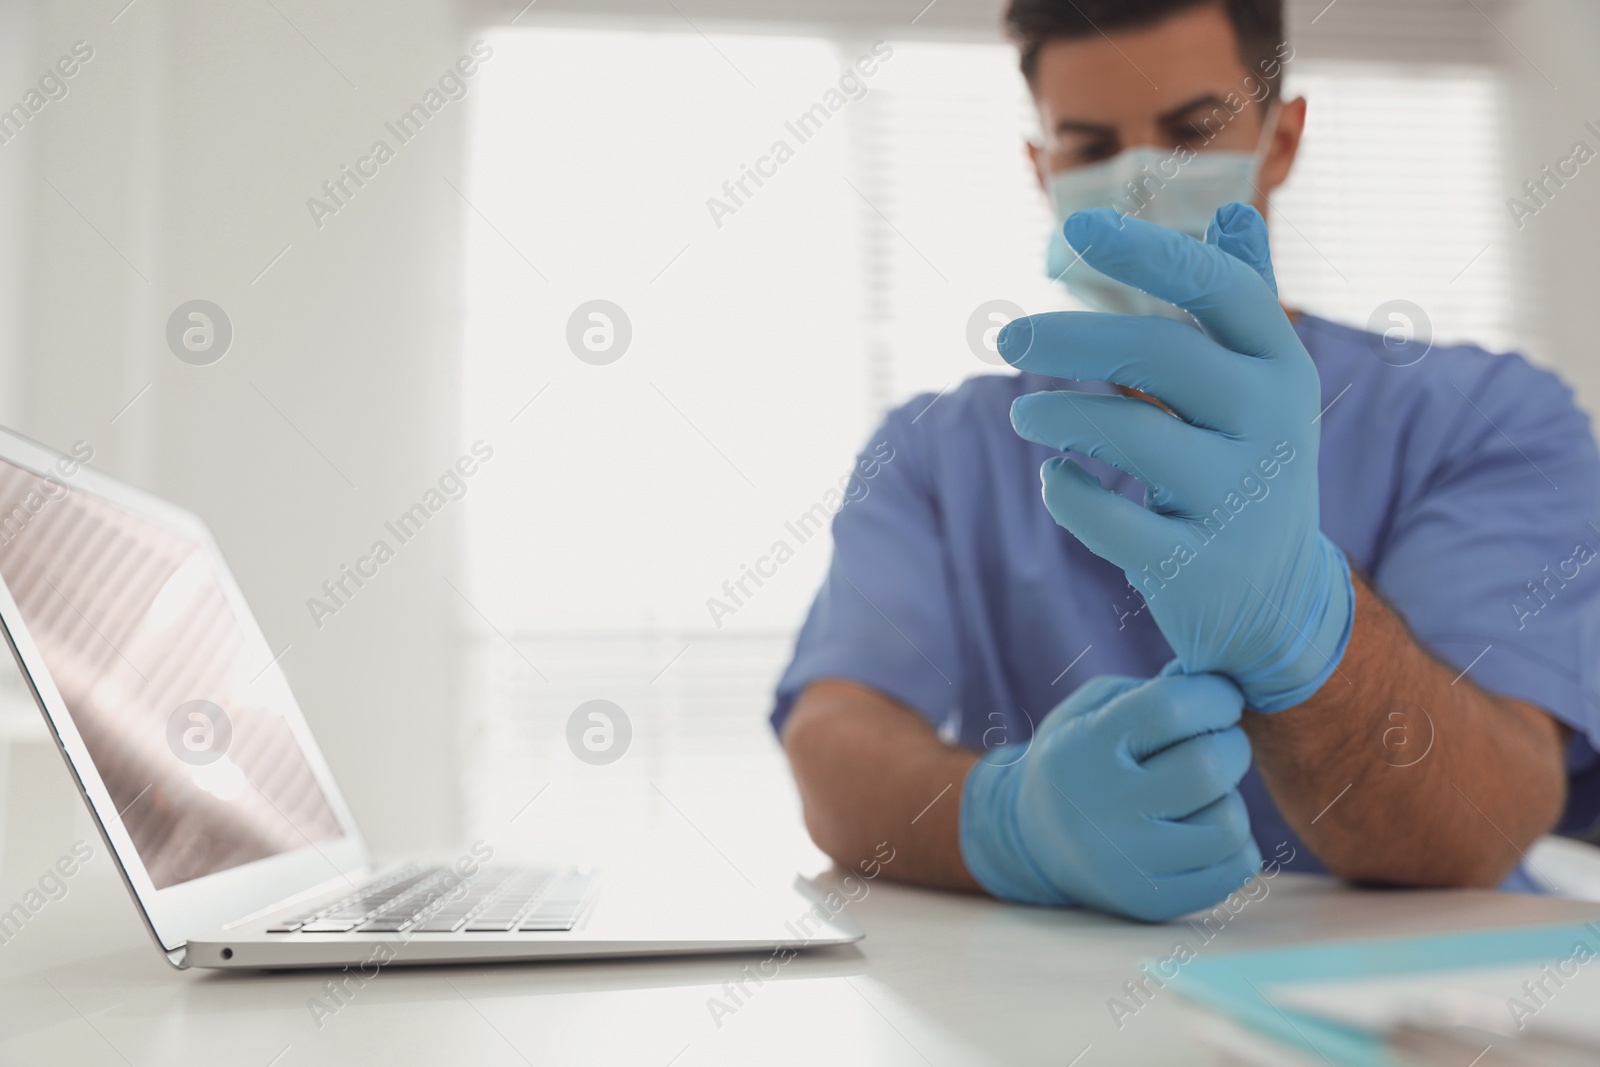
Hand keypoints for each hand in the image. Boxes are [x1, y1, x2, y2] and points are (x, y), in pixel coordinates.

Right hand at [960, 670, 1259, 920]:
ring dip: (1228, 799)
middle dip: (1229, 745)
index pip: (1172, 707)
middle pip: (1209, 767)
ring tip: (1202, 793)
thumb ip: (1153, 689)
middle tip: (1215, 744)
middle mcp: (1103, 806)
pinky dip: (1234, 844)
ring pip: (1229, 823)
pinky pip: (1235, 870)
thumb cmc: (1079, 759)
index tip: (1219, 699)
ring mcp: (1126, 861)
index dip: (1214, 695)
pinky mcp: (1150, 900)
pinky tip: (1203, 828)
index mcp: (1085, 747)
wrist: (1034, 840)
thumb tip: (1219, 679)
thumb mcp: (1092, 710)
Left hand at [999, 203, 1353, 711]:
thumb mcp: (1260, 383)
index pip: (1222, 290)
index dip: (1148, 252)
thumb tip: (1231, 210)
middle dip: (1070, 339)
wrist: (1276, 600)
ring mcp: (1239, 500)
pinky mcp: (1197, 564)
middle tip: (1005, 339)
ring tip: (1024, 416)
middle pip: (1162, 354)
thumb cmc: (1245, 462)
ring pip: (1132, 434)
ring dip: (1058, 417)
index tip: (1072, 228)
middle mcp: (1273, 427)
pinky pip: (1111, 520)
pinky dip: (1068, 494)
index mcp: (1281, 367)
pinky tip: (1057, 479)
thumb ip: (1243, 299)